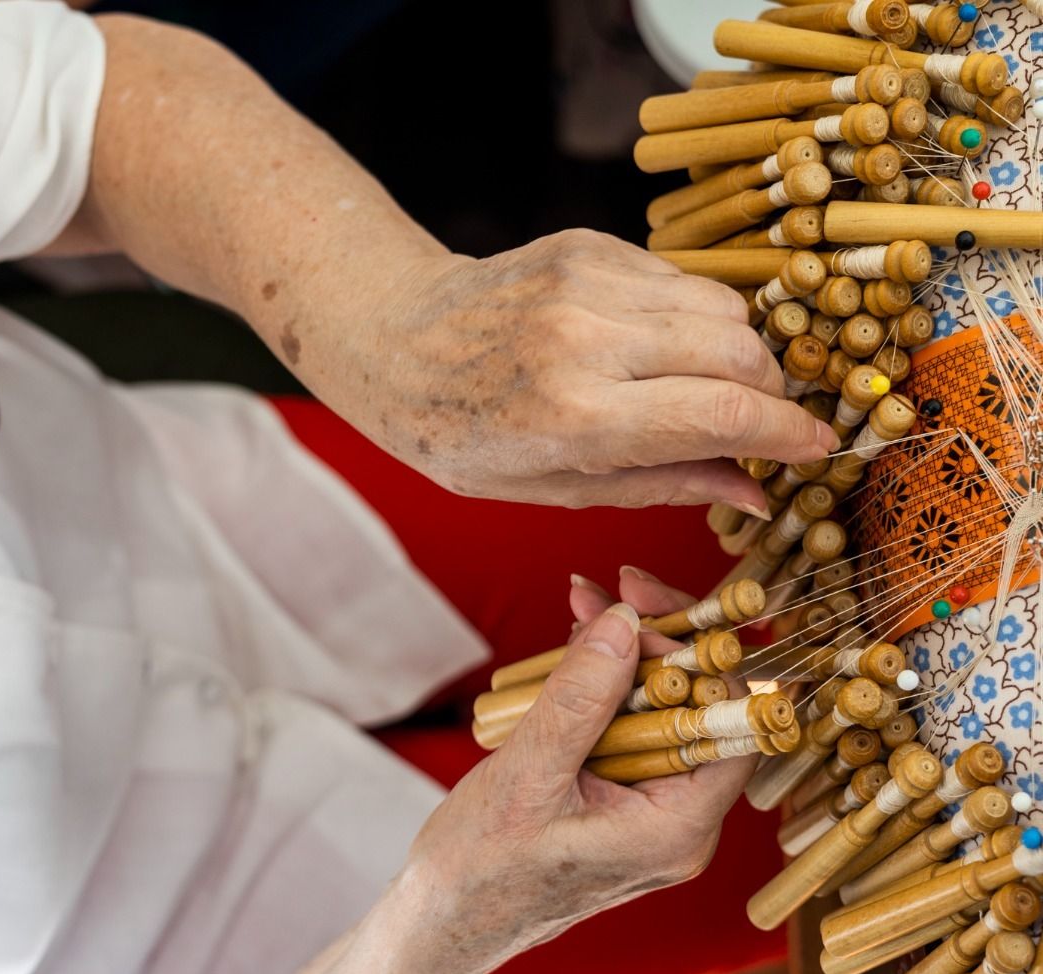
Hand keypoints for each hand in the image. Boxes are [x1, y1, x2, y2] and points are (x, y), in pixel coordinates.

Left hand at [336, 231, 838, 512]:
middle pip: (743, 351)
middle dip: (771, 392)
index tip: (816, 448)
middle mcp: (586, 338)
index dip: (789, 434)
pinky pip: (679, 279)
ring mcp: (587, 280)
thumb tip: (755, 493)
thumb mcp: (553, 487)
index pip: (727, 414)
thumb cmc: (462, 434)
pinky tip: (650, 347)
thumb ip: (662, 485)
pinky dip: (688, 318)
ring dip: (735, 351)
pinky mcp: (587, 244)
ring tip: (698, 388)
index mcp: (575, 415)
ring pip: (722, 307)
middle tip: (758, 424)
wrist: (391, 342)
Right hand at [377, 566, 755, 973]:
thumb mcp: (528, 775)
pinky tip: (572, 654)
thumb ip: (580, 700)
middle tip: (606, 593)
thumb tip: (625, 626)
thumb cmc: (480, 868)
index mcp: (677, 828)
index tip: (638, 608)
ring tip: (582, 610)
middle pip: (696, 709)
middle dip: (653, 643)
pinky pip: (627, 733)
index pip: (728, 721)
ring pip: (658, 714)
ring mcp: (650, 813)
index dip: (695, 655)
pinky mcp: (619, 802)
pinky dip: (602, 690)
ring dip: (622, 659)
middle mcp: (678, 821)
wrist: (443, 922)